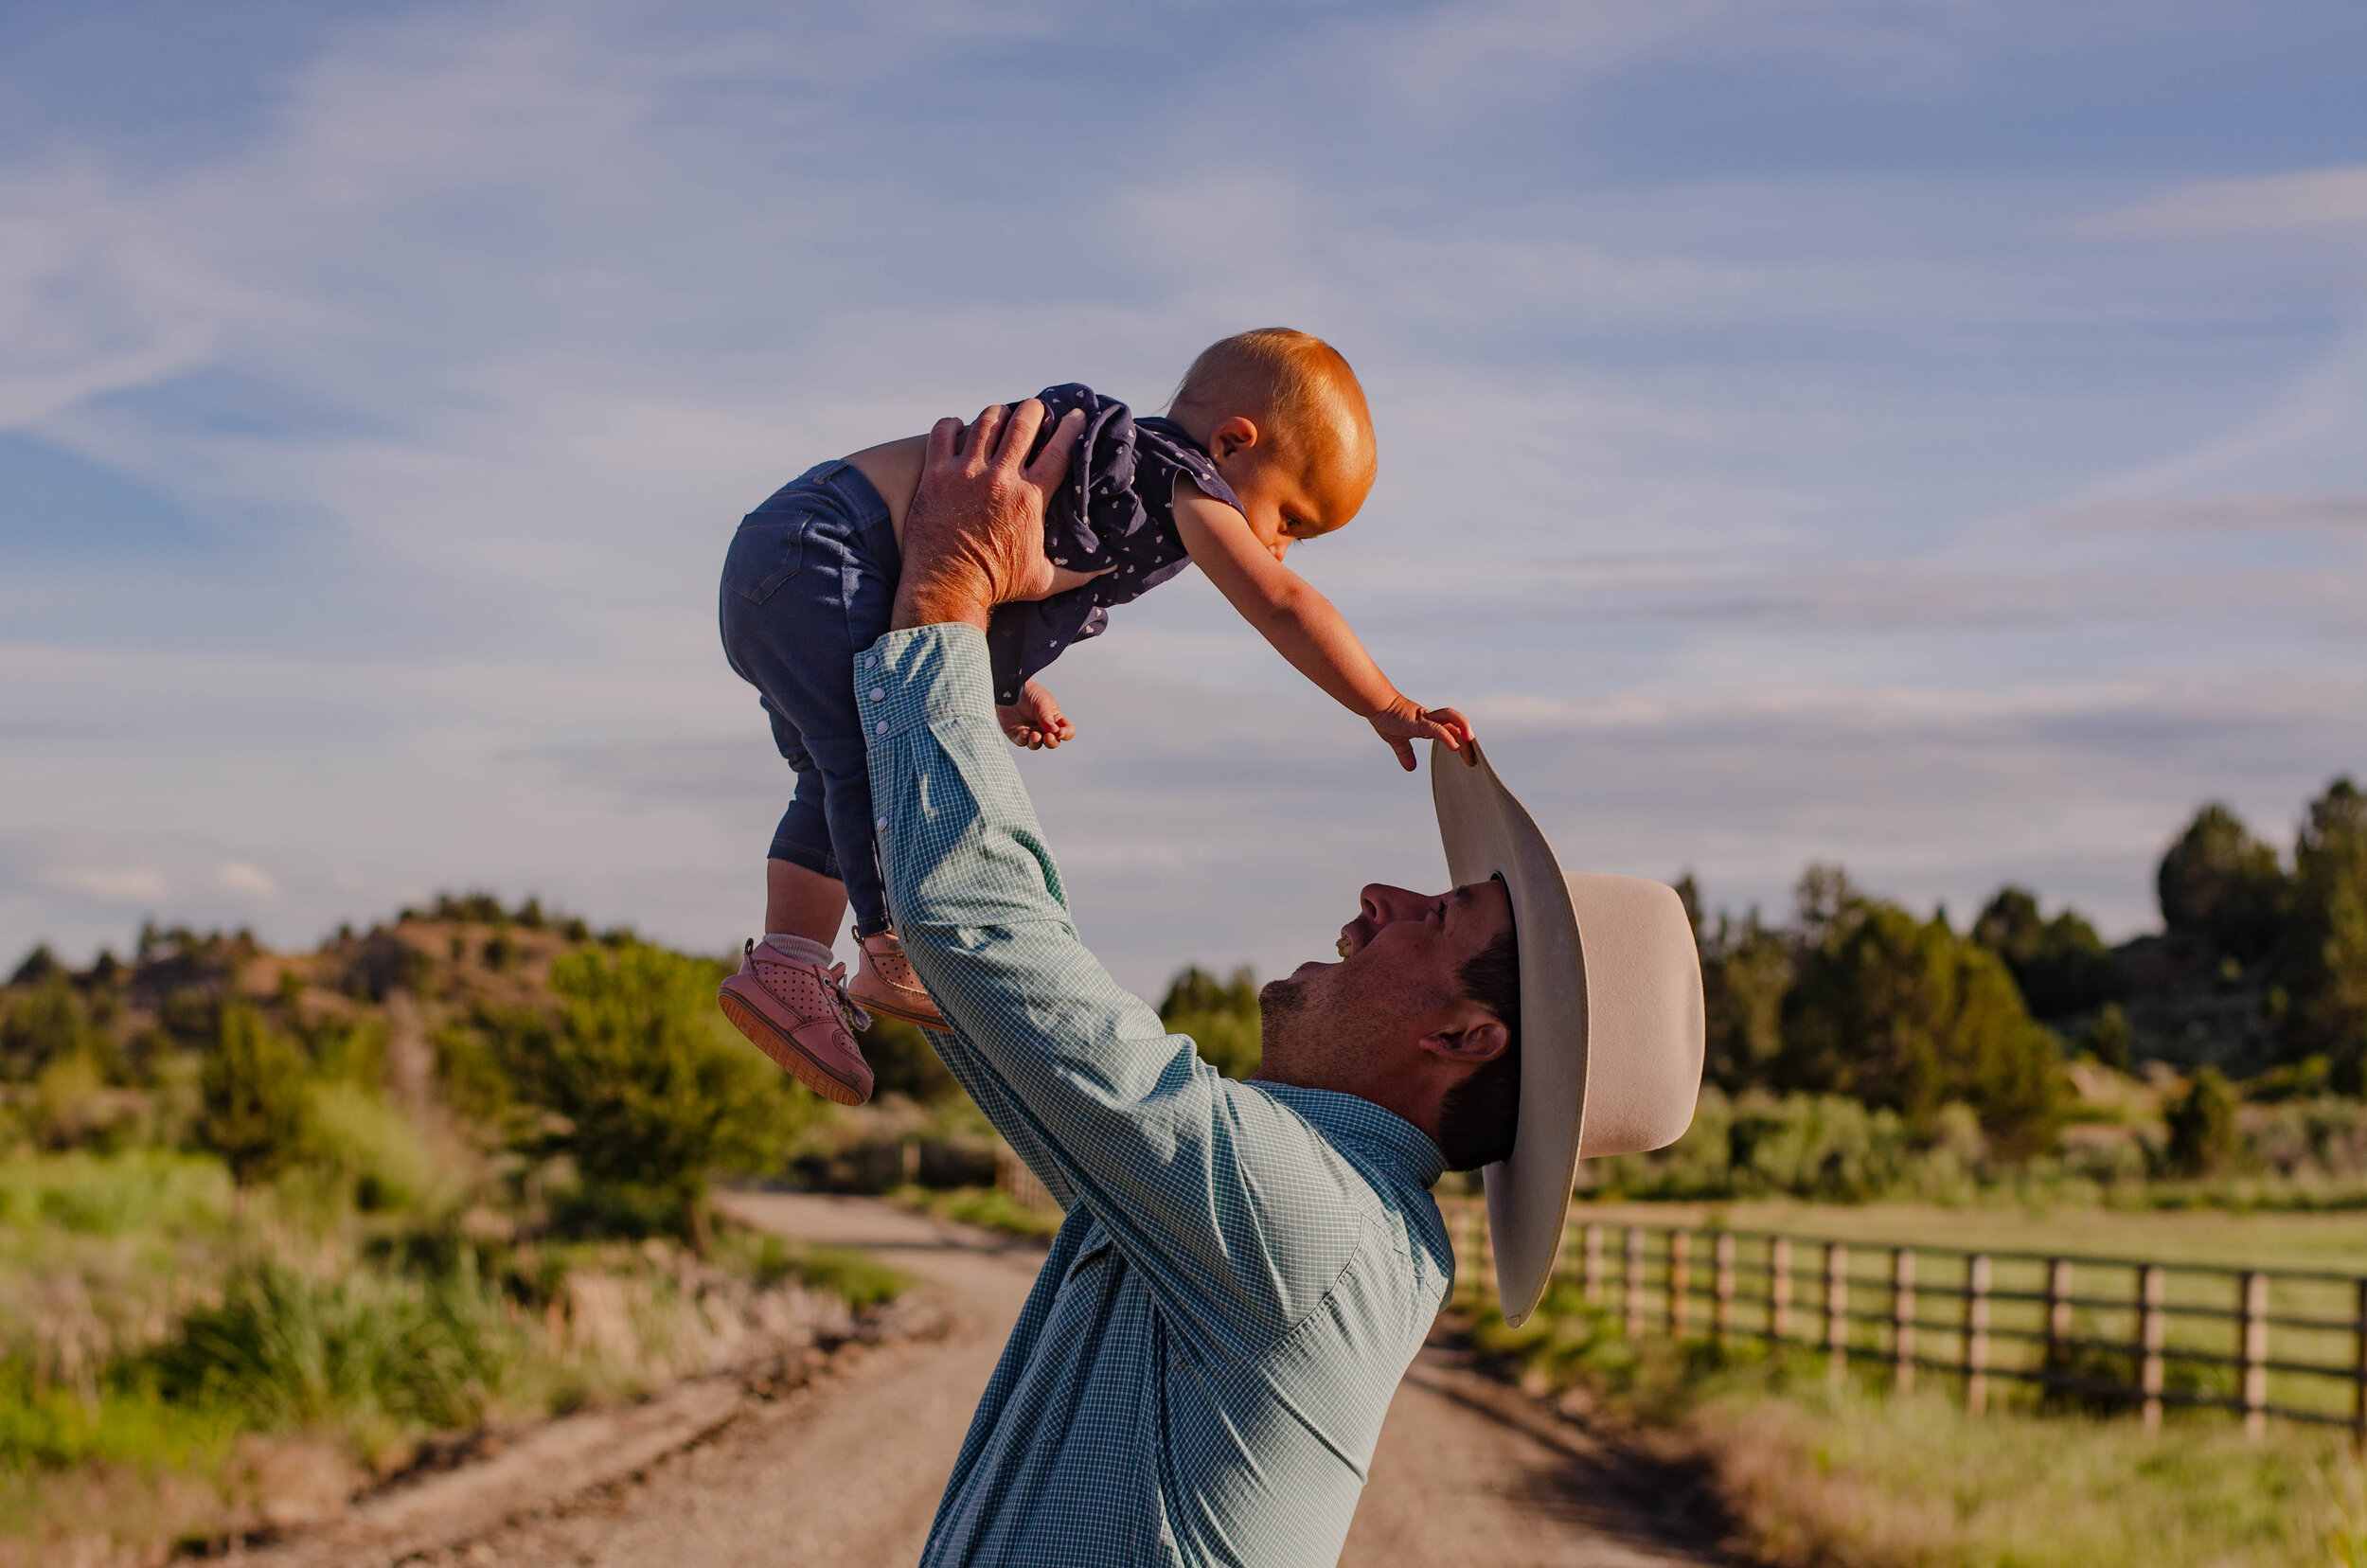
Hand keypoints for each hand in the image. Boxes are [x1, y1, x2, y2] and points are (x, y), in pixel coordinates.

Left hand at [890, 399, 1086, 632]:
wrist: (945, 589)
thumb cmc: (996, 585)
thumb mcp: (1044, 580)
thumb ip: (1079, 573)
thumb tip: (1111, 567)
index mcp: (1030, 498)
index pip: (1059, 449)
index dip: (1072, 427)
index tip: (1078, 415)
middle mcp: (999, 479)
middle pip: (1023, 423)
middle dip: (1034, 410)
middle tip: (1036, 410)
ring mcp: (965, 473)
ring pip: (985, 421)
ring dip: (997, 415)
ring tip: (1001, 417)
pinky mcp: (936, 475)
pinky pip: (943, 433)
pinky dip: (953, 426)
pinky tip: (960, 430)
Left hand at [996, 681, 1075, 749]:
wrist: (1010, 689)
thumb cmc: (1029, 693)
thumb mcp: (1042, 703)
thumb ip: (1048, 718)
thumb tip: (1055, 732)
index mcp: (1055, 720)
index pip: (1066, 731)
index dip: (1066, 734)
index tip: (1059, 732)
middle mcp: (1044, 728)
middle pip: (1053, 742)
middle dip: (1051, 742)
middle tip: (1048, 736)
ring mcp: (1031, 732)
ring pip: (1037, 745)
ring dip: (1037, 742)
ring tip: (1034, 735)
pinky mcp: (1017, 734)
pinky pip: (1022, 742)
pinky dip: (1024, 739)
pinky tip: (1024, 732)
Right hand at [1368, 698, 1475, 771]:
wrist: (1376, 704)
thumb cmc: (1386, 718)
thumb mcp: (1397, 741)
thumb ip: (1405, 754)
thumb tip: (1410, 768)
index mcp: (1429, 725)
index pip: (1452, 731)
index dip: (1463, 742)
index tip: (1468, 759)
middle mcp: (1432, 720)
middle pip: (1458, 726)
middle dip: (1468, 742)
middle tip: (1473, 760)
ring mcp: (1426, 720)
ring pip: (1453, 720)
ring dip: (1464, 731)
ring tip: (1471, 745)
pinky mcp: (1419, 722)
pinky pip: (1437, 729)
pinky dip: (1448, 738)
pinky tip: (1454, 748)